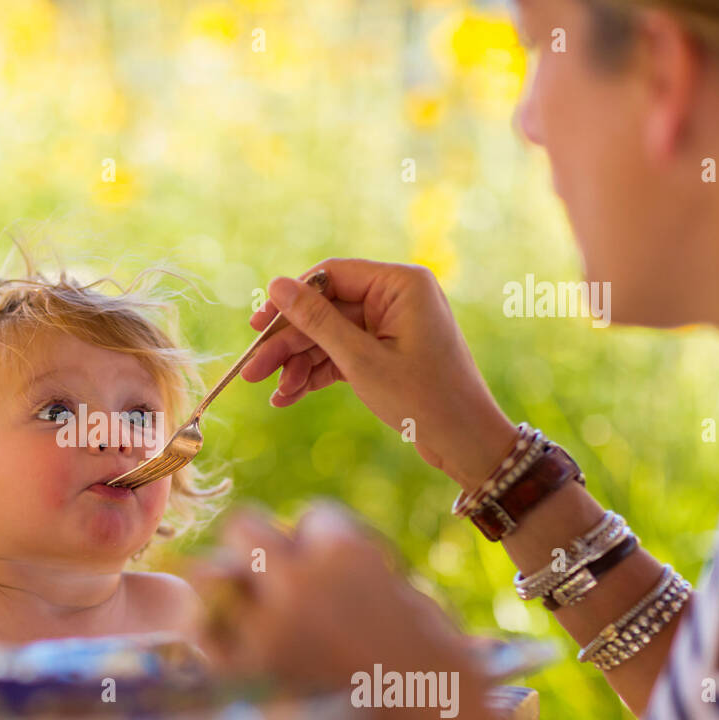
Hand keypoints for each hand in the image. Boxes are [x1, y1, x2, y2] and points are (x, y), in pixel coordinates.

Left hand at [188, 501, 482, 691]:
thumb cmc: (445, 680)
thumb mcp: (416, 601)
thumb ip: (363, 570)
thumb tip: (316, 556)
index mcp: (349, 553)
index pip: (310, 516)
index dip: (319, 543)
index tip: (325, 569)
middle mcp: (299, 582)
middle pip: (244, 528)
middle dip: (260, 549)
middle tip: (272, 579)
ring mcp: (265, 631)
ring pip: (211, 578)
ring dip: (229, 587)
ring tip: (247, 610)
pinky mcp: (243, 681)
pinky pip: (205, 637)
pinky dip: (218, 637)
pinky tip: (240, 650)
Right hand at [243, 258, 518, 491]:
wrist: (466, 443)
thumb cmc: (423, 399)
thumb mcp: (362, 360)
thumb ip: (317, 321)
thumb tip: (276, 285)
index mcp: (400, 284)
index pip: (330, 276)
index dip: (289, 301)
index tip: (257, 327)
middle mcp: (395, 298)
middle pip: (324, 310)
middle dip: (288, 343)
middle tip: (252, 370)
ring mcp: (389, 327)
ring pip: (327, 336)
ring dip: (297, 364)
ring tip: (271, 392)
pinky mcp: (384, 353)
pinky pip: (340, 355)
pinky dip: (315, 375)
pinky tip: (287, 397)